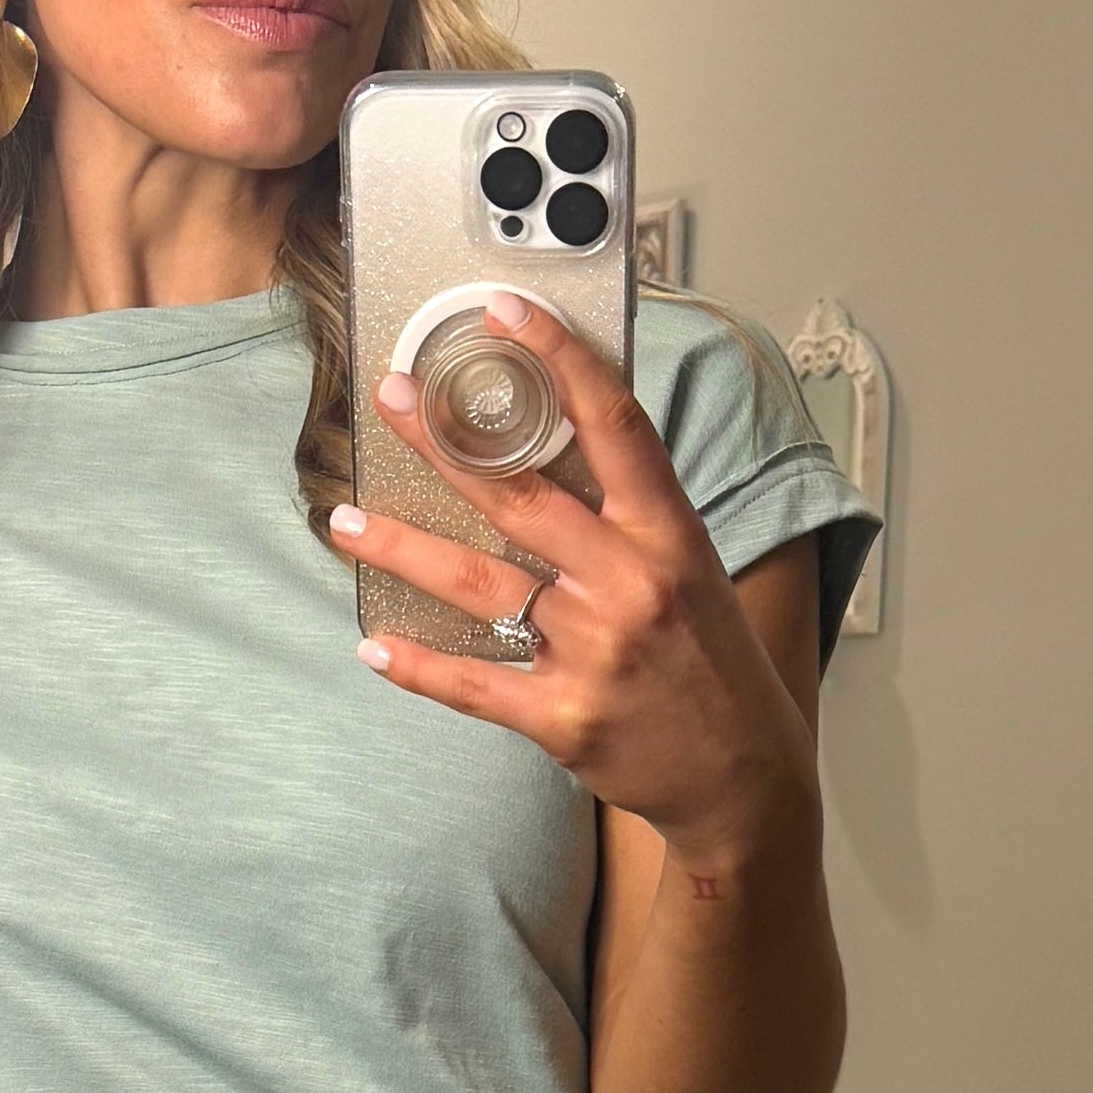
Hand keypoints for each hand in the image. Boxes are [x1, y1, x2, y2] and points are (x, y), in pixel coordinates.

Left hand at [332, 296, 815, 870]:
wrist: (745, 780)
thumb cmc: (715, 667)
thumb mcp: (695, 570)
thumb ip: (628, 518)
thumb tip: (552, 453)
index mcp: (669, 534)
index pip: (613, 422)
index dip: (558, 358)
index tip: (505, 312)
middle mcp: (631, 584)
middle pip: (519, 495)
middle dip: (442, 443)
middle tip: (389, 401)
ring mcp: (595, 652)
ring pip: (477, 584)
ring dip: (402, 549)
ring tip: (347, 523)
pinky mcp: (564, 718)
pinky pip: (474, 683)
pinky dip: (419, 667)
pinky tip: (375, 646)